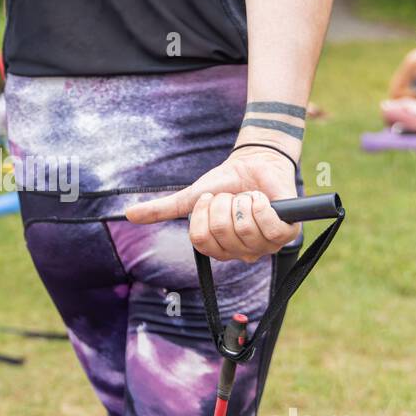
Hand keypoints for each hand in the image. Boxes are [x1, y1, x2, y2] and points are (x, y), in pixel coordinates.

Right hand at [125, 148, 299, 261]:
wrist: (253, 163)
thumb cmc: (225, 183)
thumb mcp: (191, 197)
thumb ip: (163, 209)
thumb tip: (129, 215)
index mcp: (219, 249)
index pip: (202, 241)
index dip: (203, 215)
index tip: (210, 199)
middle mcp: (242, 253)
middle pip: (224, 235)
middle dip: (224, 205)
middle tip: (231, 197)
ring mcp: (265, 245)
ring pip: (246, 230)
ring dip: (243, 203)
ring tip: (247, 196)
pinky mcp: (286, 233)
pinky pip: (270, 227)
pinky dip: (261, 206)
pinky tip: (260, 198)